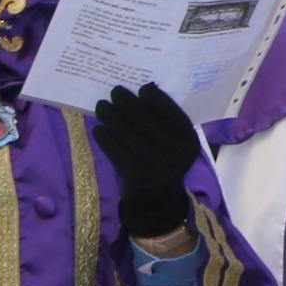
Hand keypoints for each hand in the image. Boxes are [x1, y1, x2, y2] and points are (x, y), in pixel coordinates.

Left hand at [91, 84, 201, 242]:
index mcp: (186, 138)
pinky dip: (104, 137)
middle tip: (115, 91)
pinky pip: (113, 149)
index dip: (152, 96)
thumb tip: (144, 92)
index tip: (141, 89)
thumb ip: (168, 121)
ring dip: (110, 115)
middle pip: (142, 116)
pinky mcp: (131, 171)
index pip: (168, 109)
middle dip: (125, 100)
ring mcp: (150, 160)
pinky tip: (99, 128)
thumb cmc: (168, 160)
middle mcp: (170, 148)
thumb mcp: (179, 142)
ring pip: (124, 131)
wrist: (159, 196)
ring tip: (102, 105)